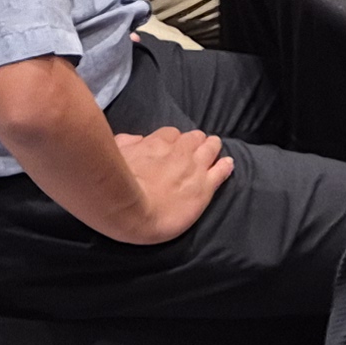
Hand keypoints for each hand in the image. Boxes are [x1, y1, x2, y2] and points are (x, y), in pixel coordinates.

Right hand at [106, 126, 231, 245]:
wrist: (131, 210)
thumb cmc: (117, 182)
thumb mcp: (117, 153)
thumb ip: (127, 143)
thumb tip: (136, 140)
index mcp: (157, 142)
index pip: (171, 134)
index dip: (173, 141)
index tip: (171, 147)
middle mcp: (179, 151)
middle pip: (193, 138)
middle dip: (195, 141)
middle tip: (195, 147)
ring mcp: (194, 168)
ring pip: (210, 149)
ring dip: (211, 148)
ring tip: (213, 148)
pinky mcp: (204, 189)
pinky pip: (220, 172)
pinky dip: (225, 166)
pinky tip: (228, 164)